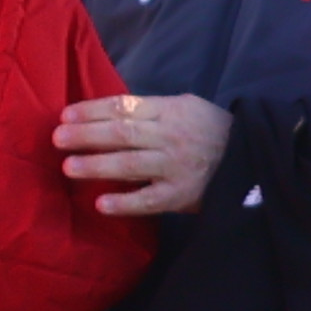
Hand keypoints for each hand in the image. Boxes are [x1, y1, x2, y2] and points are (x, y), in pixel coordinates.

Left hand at [53, 92, 229, 216]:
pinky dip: (125, 203)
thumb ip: (150, 109)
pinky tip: (101, 204)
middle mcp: (171, 137)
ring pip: (131, 165)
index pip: (124, 107)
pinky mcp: (182, 195)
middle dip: (86, 135)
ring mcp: (176, 167)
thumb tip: (103, 112)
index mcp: (170, 110)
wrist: (253, 159)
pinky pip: (149, 200)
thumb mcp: (185, 107)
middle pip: (122, 134)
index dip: (92, 111)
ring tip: (68, 167)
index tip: (64, 115)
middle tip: (57, 139)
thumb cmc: (209, 130)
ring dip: (97, 165)